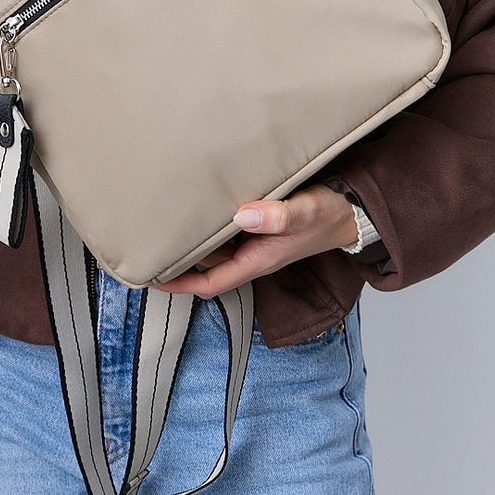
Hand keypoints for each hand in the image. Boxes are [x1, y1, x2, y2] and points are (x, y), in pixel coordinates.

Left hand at [154, 184, 357, 298]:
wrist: (350, 212)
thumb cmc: (328, 215)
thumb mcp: (306, 213)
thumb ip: (278, 215)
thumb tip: (243, 216)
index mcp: (259, 259)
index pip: (211, 281)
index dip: (180, 284)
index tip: (152, 279)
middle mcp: (253, 254)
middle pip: (206, 266)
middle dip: (177, 263)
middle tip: (144, 251)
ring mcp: (256, 242)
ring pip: (214, 250)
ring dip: (190, 244)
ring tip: (160, 230)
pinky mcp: (260, 227)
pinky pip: (226, 233)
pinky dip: (208, 227)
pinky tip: (195, 211)